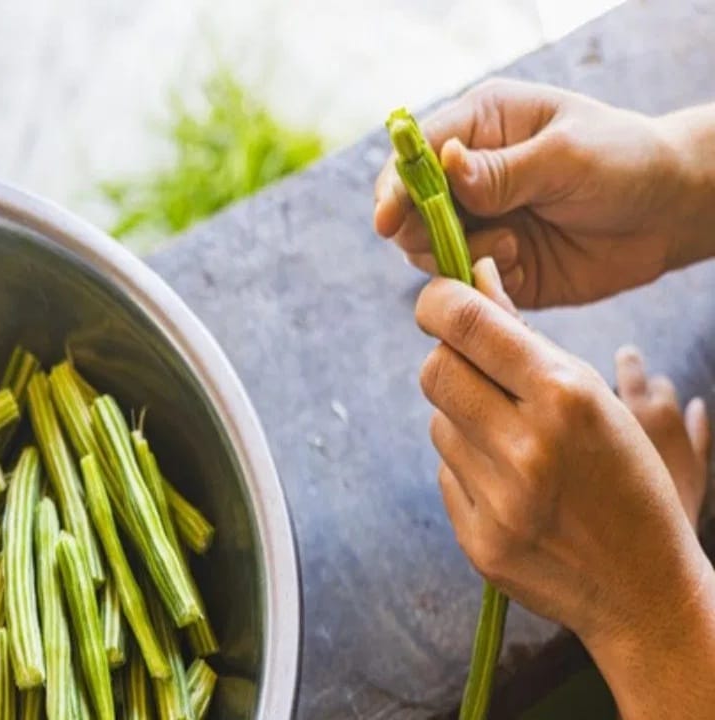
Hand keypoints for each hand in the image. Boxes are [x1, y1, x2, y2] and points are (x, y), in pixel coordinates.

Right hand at [377, 78, 714, 307]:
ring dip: (457, 255)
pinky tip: (519, 265)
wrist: (668, 213)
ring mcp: (476, 219)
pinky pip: (461, 282)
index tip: (388, 220)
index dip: (395, 186)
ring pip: (424, 249)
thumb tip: (444, 166)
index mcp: (480, 125)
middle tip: (456, 241)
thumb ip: (504, 169)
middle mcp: (467, 173)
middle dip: (419, 229)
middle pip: (406, 206)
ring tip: (512, 247)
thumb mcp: (569, 156)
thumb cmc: (625, 161)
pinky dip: (479, 281)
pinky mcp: (490, 262)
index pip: (414, 152)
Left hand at [417, 258, 714, 717]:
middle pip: (434, 370)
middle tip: (474, 370)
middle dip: (448, 361)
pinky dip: (468, 469)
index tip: (437, 302)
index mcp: (567, 397)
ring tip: (513, 442)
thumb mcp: (594, 397)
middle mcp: (528, 446)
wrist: (644, 587)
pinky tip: (511, 486)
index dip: (438, 303)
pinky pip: (445, 473)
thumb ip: (526, 339)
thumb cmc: (624, 475)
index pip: (466, 325)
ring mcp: (500, 499)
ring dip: (463, 420)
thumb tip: (473, 275)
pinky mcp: (478, 539)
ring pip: (438, 422)